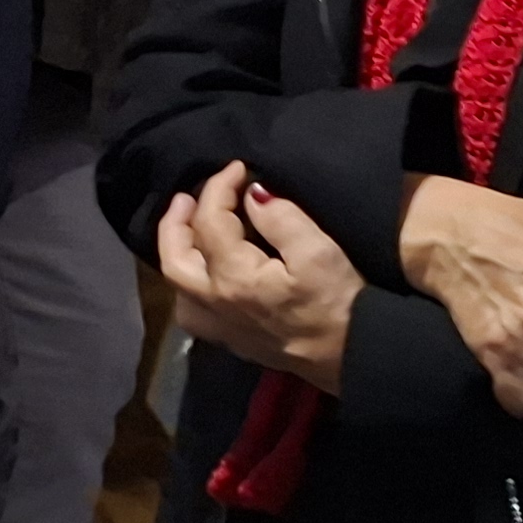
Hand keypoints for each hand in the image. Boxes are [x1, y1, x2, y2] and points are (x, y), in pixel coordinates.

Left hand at [155, 161, 359, 393]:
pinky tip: (207, 275)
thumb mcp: (317, 251)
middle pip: (174, 258)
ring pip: (178, 288)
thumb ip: (282, 218)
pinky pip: (193, 309)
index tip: (238, 168)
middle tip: (187, 198)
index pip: (210, 221)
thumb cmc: (336, 301)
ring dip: (177, 254)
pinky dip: (190, 284)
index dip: (219, 187)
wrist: (349, 355)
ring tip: (191, 233)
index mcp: (233, 276)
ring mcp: (220, 325)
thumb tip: (254, 193)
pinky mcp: (232, 340)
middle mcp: (215, 302)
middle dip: (175, 222)